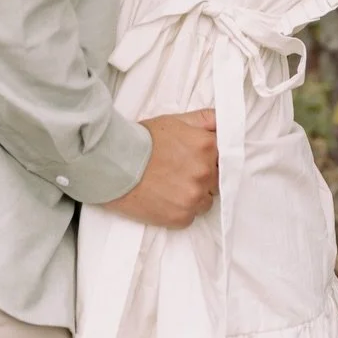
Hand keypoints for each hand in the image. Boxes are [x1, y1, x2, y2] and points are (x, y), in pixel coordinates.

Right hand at [100, 111, 217, 228]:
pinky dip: (180, 210)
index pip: (224, 157)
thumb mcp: (175, 120)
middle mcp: (205, 172)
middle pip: (216, 180)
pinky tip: (164, 199)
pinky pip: (190, 217)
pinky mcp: (181, 217)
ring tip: (171, 187)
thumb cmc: (141, 140)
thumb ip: (204, 120)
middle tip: (179, 173)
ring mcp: (194, 197)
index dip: (209, 159)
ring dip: (194, 196)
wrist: (113, 163)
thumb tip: (223, 122)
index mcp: (207, 146)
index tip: (194, 161)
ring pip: (206, 201)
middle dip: (202, 177)